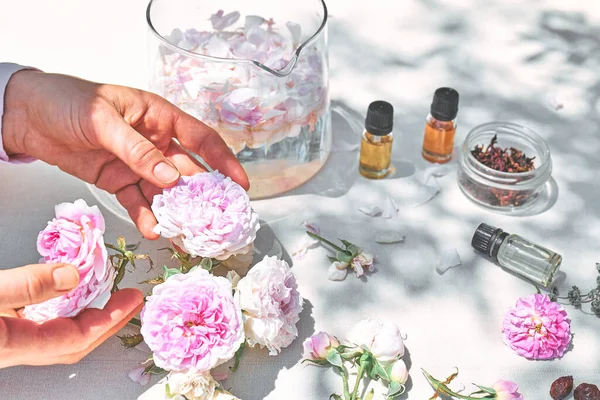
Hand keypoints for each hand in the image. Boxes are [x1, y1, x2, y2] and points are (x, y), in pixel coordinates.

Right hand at [0, 263, 142, 367]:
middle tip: (131, 301)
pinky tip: (71, 299)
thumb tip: (72, 276)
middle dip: (108, 323)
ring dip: (88, 319)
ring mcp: (7, 344)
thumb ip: (27, 285)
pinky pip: (42, 328)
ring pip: (58, 338)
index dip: (109, 318)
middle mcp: (11, 351)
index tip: (131, 299)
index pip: (75, 338)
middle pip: (73, 344)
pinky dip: (65, 314)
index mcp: (12, 346)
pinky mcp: (2, 334)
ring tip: (109, 298)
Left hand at [1, 70, 248, 238]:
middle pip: (187, 170)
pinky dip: (146, 215)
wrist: (25, 115)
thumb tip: (171, 178)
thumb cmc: (67, 101)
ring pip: (164, 191)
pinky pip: (138, 200)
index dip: (224, 161)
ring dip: (175, 211)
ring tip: (185, 234)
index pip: (201, 139)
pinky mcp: (117, 179)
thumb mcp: (103, 121)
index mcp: (159, 116)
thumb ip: (137, 150)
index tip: (240, 185)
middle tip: (215, 219)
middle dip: (202, 195)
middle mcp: (154, 141)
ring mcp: (137, 162)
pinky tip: (153, 229)